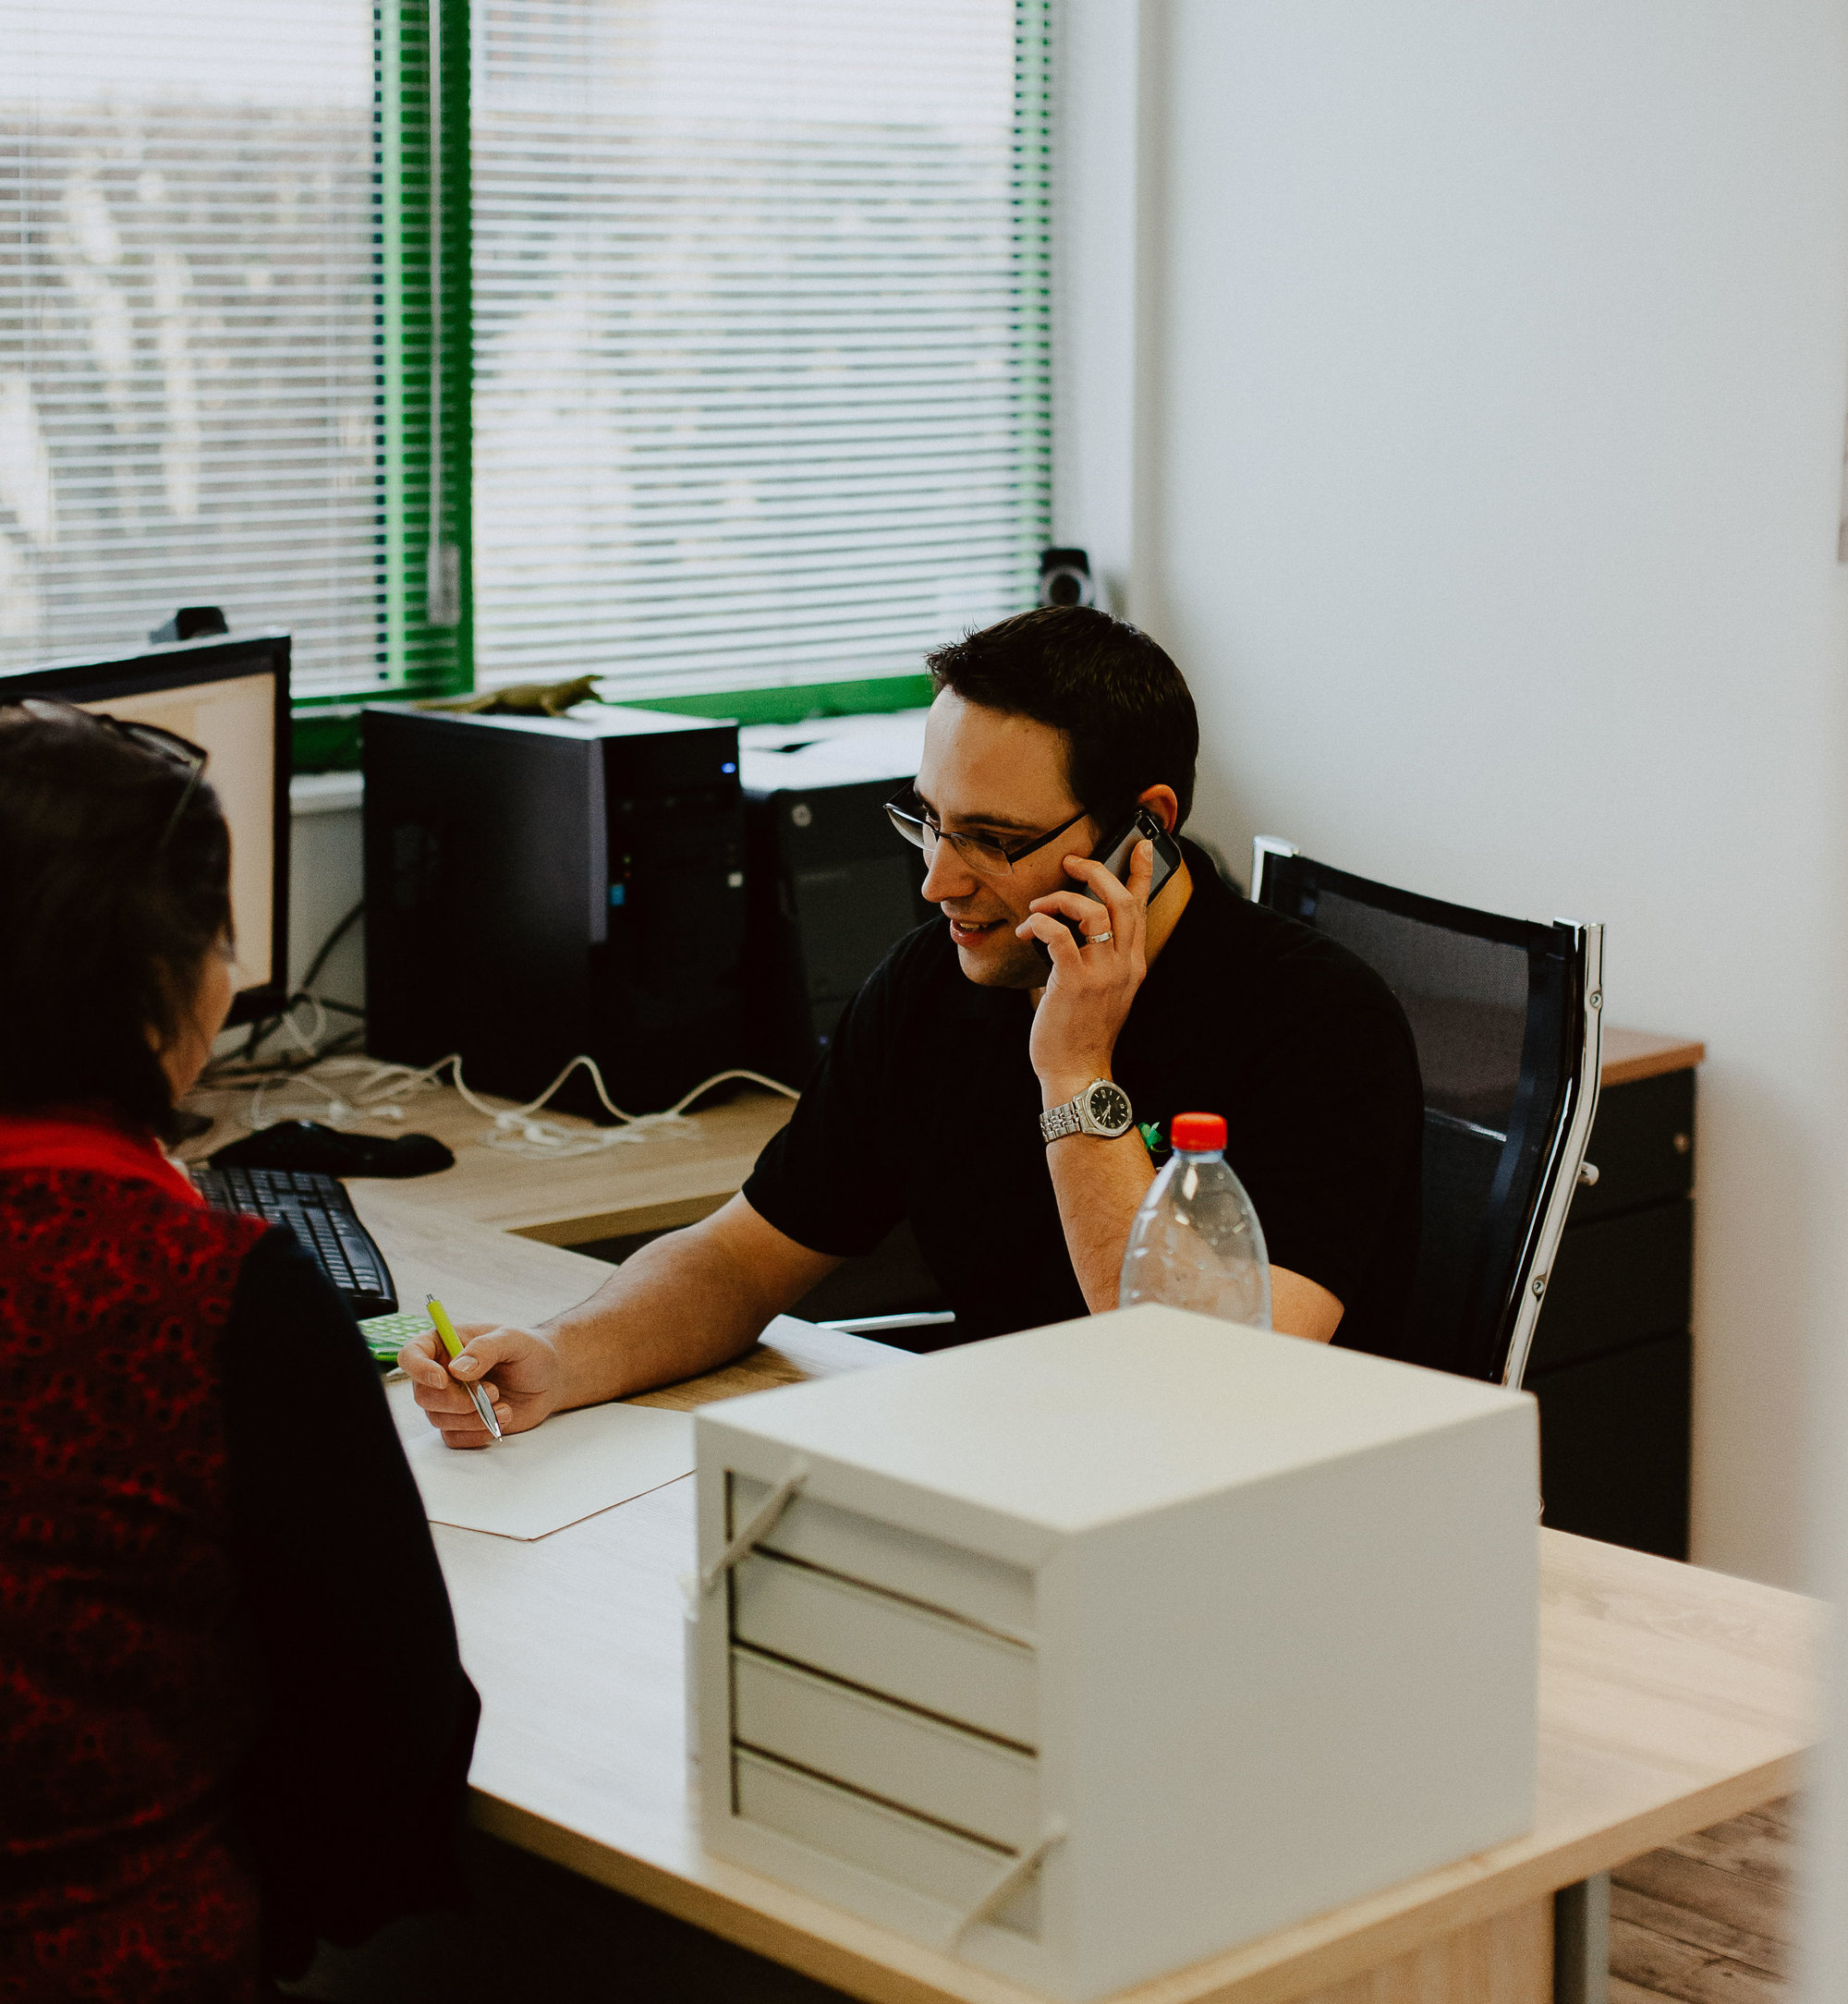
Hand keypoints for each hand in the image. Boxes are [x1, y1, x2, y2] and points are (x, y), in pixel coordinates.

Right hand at [397, 1322, 563, 1449]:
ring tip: (504, 1406)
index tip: (443, 1379)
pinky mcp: (462, 1424)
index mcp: (445, 1344)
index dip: (419, 1369)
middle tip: (492, 1392)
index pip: (411, 1355)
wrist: (549, 1378)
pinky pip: (454, 1438)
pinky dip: (477, 1434)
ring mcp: (449, 1401)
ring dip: (472, 1417)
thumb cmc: (530, 1351)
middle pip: (423, 1394)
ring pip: (438, 1419)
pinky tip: (501, 1419)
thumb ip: (486, 1349)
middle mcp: (441, 1373)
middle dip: (457, 1400)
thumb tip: (457, 1369)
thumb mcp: (513, 1339)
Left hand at [1018, 837, 1154, 1099]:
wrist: (1077, 1071)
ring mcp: (1102, 973)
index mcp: (1133, 964)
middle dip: (1096, 871)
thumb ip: (1097, 959)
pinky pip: (1059, 935)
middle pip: (1122, 900)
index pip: (1142, 908)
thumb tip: (1068, 928)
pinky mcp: (1074, 982)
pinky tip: (1028, 929)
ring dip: (1061, 899)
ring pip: (1093, 911)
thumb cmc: (1082, 1033)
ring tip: (1039, 907)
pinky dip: (1041, 922)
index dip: (1141, 871)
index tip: (1140, 844)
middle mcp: (1124, 965)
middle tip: (1072, 861)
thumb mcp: (1103, 991)